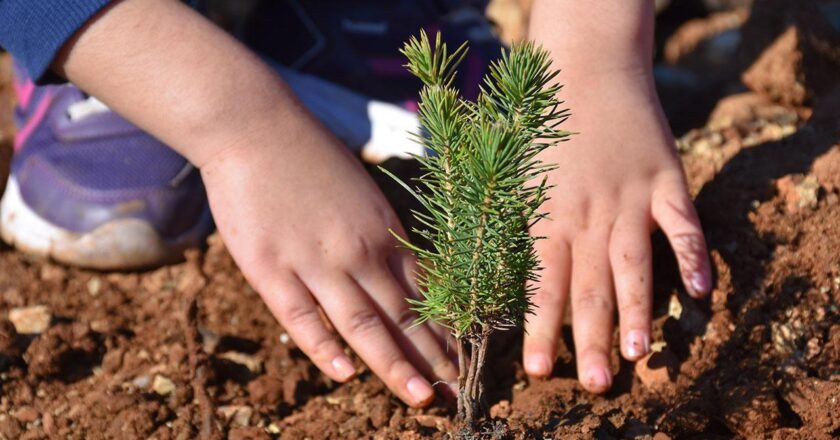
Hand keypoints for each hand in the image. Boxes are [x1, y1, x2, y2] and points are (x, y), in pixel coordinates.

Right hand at [200, 114, 456, 406]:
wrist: (254, 126)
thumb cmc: (310, 156)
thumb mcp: (361, 192)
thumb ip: (379, 235)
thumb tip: (400, 273)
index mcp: (383, 231)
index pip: (424, 292)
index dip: (445, 331)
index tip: (466, 361)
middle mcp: (358, 250)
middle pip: (402, 315)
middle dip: (433, 359)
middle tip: (459, 396)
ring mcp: (315, 261)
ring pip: (363, 323)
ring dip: (395, 364)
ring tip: (422, 398)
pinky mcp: (271, 268)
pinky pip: (302, 316)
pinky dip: (325, 347)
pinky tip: (345, 374)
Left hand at [522, 68, 711, 391]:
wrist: (583, 67)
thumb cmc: (538, 125)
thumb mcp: (513, 174)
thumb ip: (513, 224)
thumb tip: (498, 277)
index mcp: (546, 216)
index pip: (541, 284)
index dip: (539, 328)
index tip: (538, 371)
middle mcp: (588, 215)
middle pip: (589, 286)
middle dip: (590, 339)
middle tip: (595, 384)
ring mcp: (630, 199)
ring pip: (634, 264)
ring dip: (639, 311)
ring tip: (641, 355)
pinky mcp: (665, 180)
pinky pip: (683, 223)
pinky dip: (694, 254)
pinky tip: (701, 290)